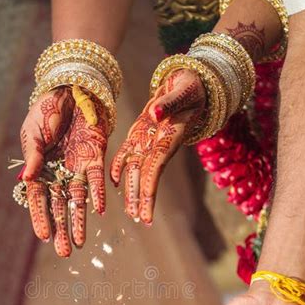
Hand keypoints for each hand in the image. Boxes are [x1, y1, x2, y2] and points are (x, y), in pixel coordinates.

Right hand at [19, 86, 107, 256]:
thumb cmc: (46, 110)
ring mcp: (78, 168)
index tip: (43, 236)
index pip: (39, 199)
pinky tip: (98, 211)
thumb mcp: (33, 132)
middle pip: (60, 206)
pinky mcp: (95, 158)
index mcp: (40, 169)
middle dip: (62, 229)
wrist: (71, 88)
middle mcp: (59, 174)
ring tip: (80, 243)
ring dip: (80, 221)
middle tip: (64, 252)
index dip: (40, 218)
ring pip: (78, 200)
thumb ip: (33, 155)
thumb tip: (27, 179)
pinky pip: (96, 180)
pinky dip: (97, 194)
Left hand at [110, 69, 205, 224]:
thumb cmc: (189, 87)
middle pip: (147, 175)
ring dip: (133, 191)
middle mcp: (158, 144)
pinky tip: (114, 183)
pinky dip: (120, 168)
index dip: (150, 184)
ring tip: (131, 213)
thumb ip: (168, 103)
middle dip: (143, 198)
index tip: (146, 201)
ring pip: (137, 170)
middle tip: (140, 219)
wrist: (187, 85)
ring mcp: (148, 141)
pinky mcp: (139, 135)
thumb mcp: (183, 91)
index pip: (157, 165)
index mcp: (169, 137)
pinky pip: (127, 154)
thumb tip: (155, 113)